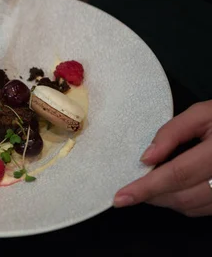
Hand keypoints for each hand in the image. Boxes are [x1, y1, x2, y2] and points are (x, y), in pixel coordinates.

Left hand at [114, 100, 211, 216]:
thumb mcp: (202, 114)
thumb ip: (172, 132)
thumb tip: (146, 157)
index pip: (176, 175)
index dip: (146, 188)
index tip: (121, 197)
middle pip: (182, 196)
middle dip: (151, 195)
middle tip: (130, 188)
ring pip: (191, 207)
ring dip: (165, 200)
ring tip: (149, 186)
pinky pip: (203, 209)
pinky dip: (183, 202)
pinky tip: (172, 188)